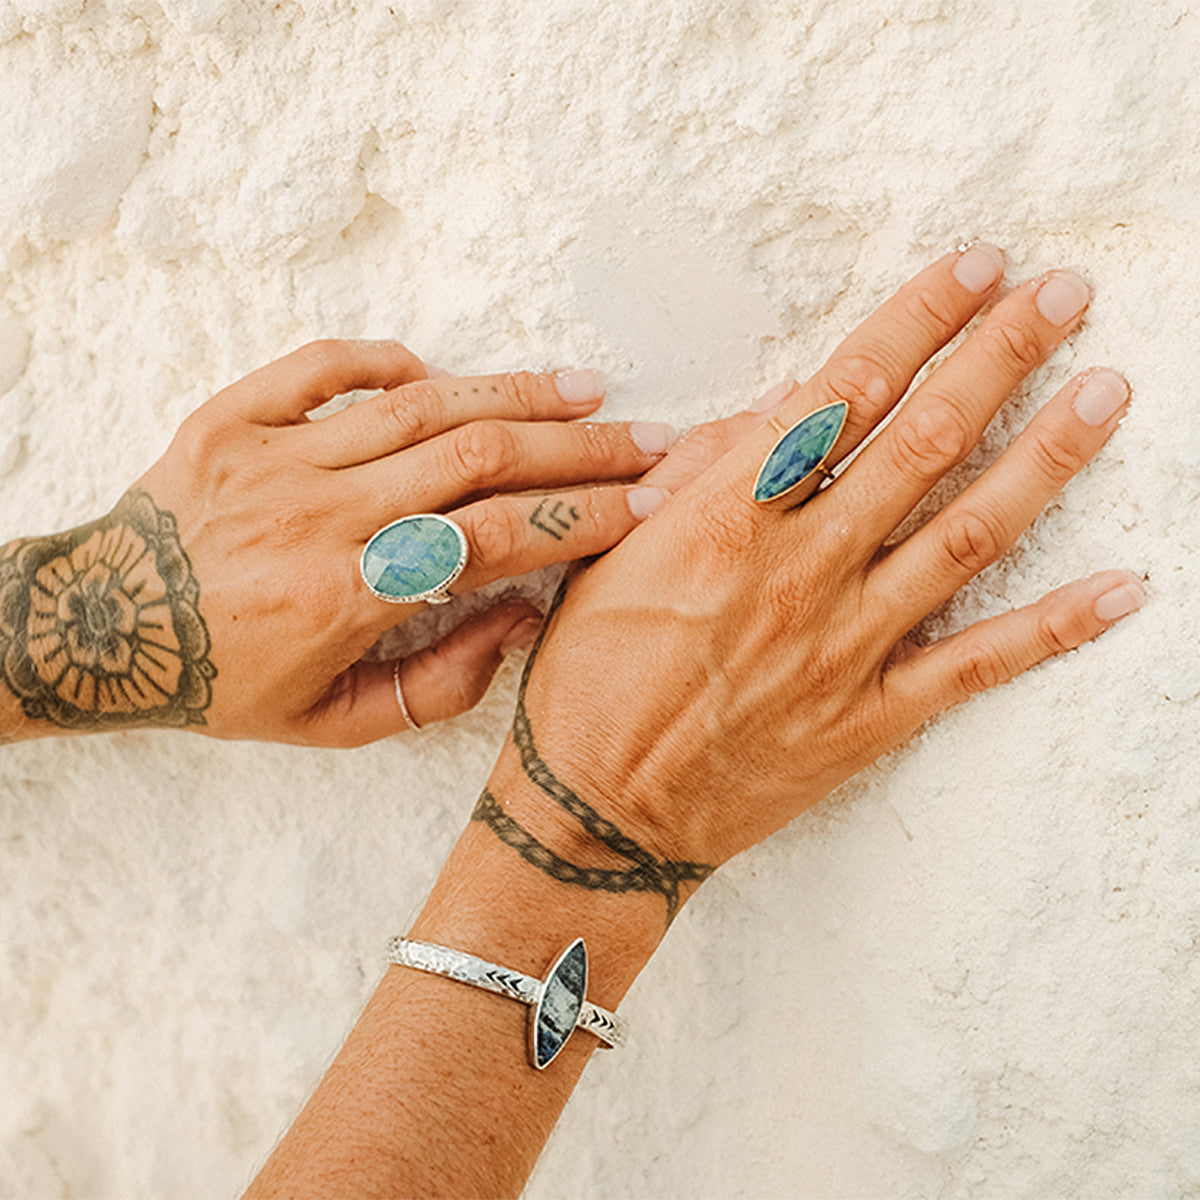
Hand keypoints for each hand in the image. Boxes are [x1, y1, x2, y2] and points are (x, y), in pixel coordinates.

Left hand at [0, 341, 689, 744]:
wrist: (98, 632)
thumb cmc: (224, 682)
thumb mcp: (333, 723)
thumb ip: (438, 684)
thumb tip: (520, 619)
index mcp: (351, 594)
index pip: (500, 537)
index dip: (585, 516)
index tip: (647, 502)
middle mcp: (323, 513)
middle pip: (479, 458)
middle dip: (579, 447)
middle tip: (647, 437)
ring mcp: (276, 455)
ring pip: (422, 406)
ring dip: (514, 393)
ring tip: (585, 388)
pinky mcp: (234, 418)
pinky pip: (324, 367)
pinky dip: (390, 361)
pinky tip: (442, 373)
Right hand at [494, 245, 1142, 880]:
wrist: (597, 807)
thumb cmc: (588, 676)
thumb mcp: (610, 555)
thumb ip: (699, 472)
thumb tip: (784, 402)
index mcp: (725, 518)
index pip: (843, 393)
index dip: (918, 321)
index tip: (976, 270)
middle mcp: (798, 570)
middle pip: (921, 442)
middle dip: (999, 357)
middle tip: (1064, 295)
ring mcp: (843, 646)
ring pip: (965, 536)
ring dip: (1044, 458)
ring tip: (1106, 392)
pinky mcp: (869, 717)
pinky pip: (975, 665)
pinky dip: (1054, 627)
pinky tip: (1121, 587)